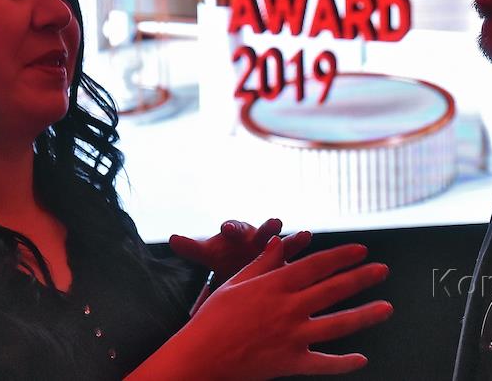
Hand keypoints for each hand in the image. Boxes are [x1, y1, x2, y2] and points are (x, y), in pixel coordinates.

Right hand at [132, 236, 391, 379]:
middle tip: (383, 271)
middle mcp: (289, 308)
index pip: (318, 265)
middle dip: (362, 278)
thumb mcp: (237, 283)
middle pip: (334, 290)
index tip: (361, 251)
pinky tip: (361, 359)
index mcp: (276, 284)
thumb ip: (263, 263)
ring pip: (338, 324)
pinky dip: (344, 362)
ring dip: (365, 315)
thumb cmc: (214, 318)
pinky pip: (324, 363)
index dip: (342, 256)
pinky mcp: (291, 362)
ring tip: (386, 308)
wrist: (202, 356)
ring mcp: (292, 336)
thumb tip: (279, 243)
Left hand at [169, 218, 312, 283]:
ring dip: (295, 240)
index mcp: (237, 234)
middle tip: (275, 222)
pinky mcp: (286, 264)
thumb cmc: (225, 258)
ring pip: (285, 244)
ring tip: (306, 235)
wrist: (242, 268)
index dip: (231, 227)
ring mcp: (274, 250)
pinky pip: (297, 261)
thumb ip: (192, 247)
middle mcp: (257, 238)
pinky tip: (320, 264)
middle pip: (262, 231)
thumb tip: (171, 238)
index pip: (233, 228)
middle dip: (268, 228)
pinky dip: (306, 260)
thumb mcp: (208, 254)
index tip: (227, 228)